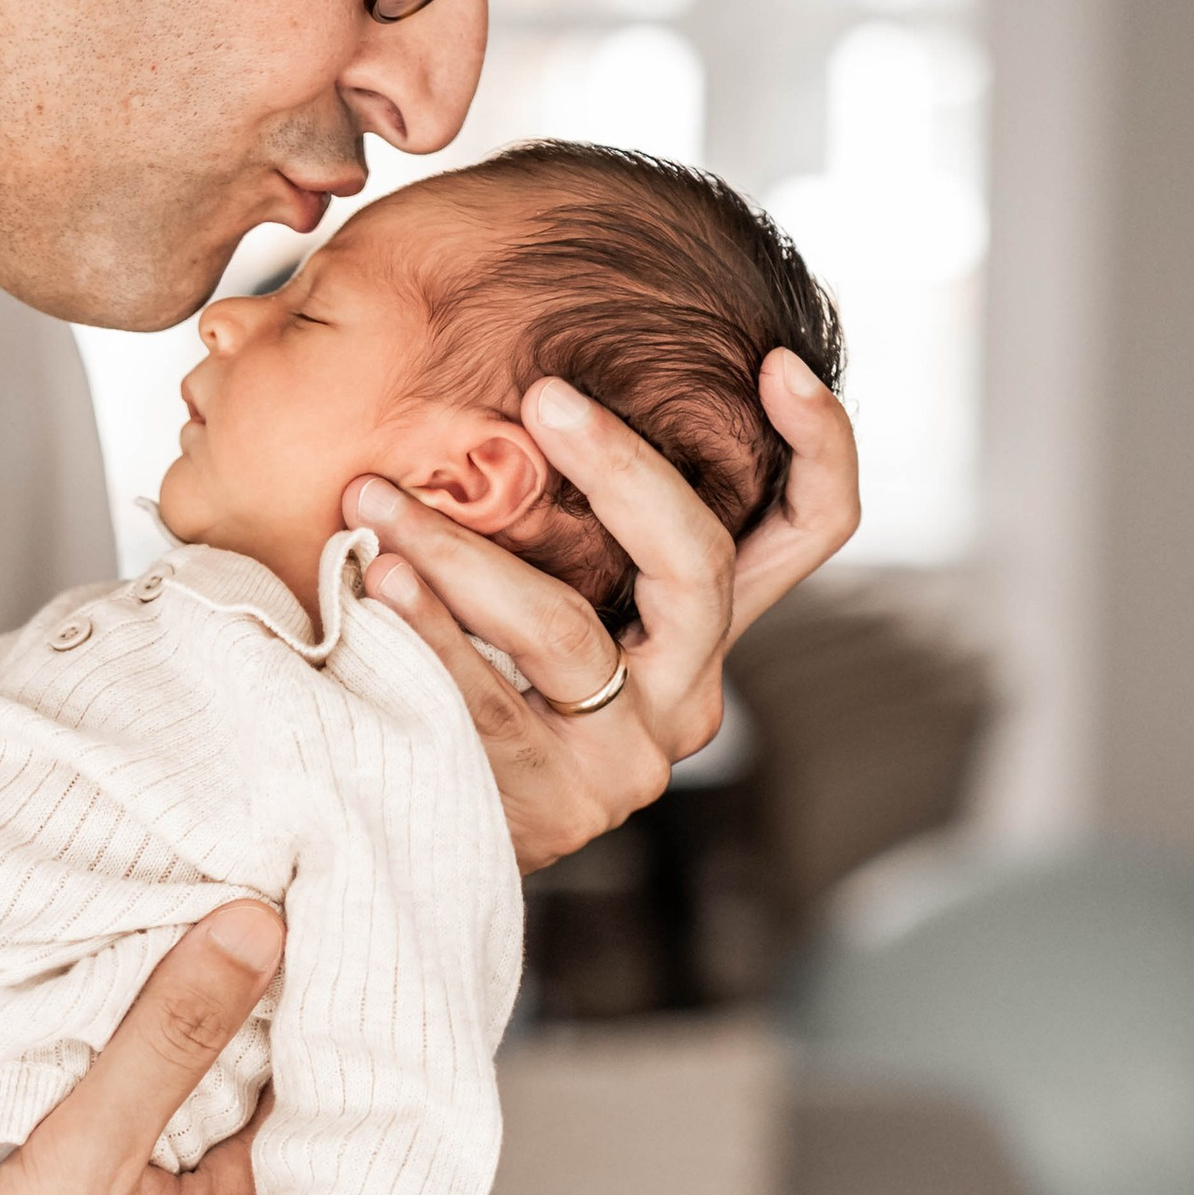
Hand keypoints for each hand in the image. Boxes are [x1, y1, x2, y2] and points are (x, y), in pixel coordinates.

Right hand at [0, 902, 281, 1194]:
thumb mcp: (93, 1144)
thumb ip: (170, 1036)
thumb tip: (258, 929)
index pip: (279, 1109)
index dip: (273, 1044)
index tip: (272, 981)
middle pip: (235, 1176)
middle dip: (226, 1115)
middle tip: (216, 1039)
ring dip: (178, 1194)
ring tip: (157, 1133)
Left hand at [344, 348, 858, 871]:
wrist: (422, 834)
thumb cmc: (475, 671)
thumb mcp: (535, 587)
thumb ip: (555, 507)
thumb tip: (524, 362)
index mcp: (702, 627)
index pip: (810, 531)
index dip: (820, 445)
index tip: (773, 360)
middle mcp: (690, 689)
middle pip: (698, 563)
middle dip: (622, 468)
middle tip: (545, 396)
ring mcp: (629, 755)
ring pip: (567, 631)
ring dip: (462, 552)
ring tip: (375, 500)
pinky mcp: (558, 804)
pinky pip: (489, 702)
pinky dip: (425, 630)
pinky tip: (373, 582)